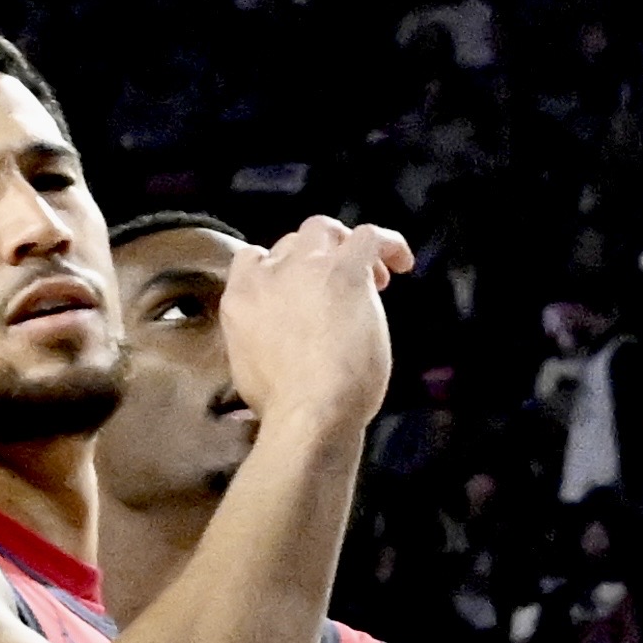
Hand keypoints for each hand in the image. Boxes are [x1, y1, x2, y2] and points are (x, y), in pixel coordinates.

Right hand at [214, 214, 414, 444]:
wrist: (309, 412)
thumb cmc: (285, 407)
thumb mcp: (251, 369)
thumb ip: (260, 340)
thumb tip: (276, 346)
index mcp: (240, 299)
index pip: (253, 258)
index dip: (282, 267)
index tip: (302, 288)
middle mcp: (268, 274)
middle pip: (293, 242)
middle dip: (317, 257)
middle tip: (340, 288)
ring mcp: (305, 268)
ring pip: (324, 230)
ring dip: (345, 246)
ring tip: (372, 277)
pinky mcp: (345, 272)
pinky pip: (369, 236)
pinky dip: (388, 243)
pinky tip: (402, 262)